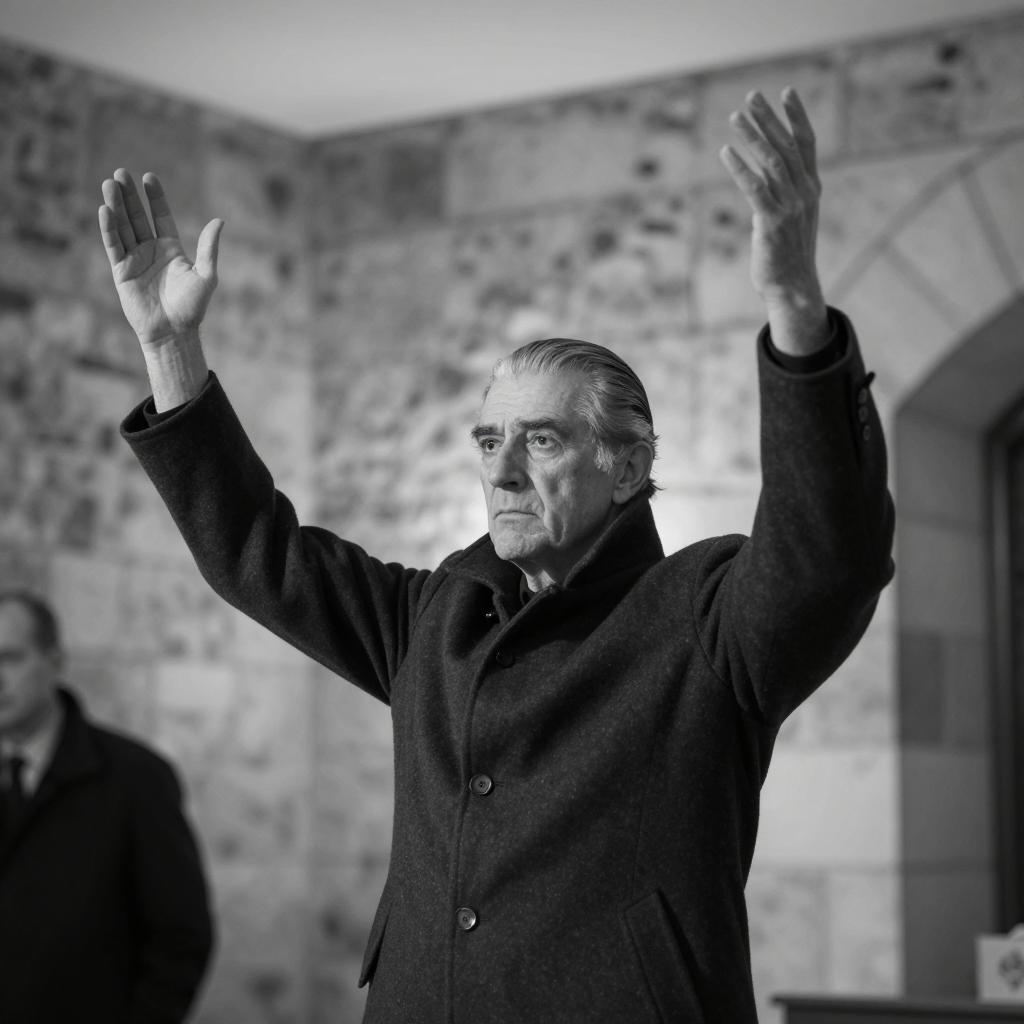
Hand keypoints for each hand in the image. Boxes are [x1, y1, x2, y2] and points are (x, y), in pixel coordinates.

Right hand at [98, 170, 223, 349]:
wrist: (173, 331)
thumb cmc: (192, 307)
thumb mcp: (206, 274)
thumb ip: (209, 248)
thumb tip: (219, 221)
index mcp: (171, 249)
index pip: (161, 217)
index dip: (155, 198)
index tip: (148, 177)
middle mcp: (151, 251)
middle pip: (138, 217)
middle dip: (129, 196)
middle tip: (121, 173)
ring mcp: (135, 260)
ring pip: (123, 227)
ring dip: (116, 206)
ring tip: (110, 183)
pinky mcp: (121, 271)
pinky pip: (113, 245)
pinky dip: (109, 228)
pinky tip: (105, 210)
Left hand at [719, 88, 827, 352]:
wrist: (792, 287)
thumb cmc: (788, 253)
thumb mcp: (792, 217)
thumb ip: (784, 193)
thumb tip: (767, 175)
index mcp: (811, 189)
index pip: (807, 144)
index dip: (797, 116)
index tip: (787, 91)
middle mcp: (804, 193)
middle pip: (787, 146)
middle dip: (769, 119)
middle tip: (752, 95)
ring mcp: (790, 207)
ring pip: (772, 162)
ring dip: (753, 136)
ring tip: (735, 116)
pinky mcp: (771, 223)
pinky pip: (755, 188)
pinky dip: (740, 167)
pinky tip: (726, 152)